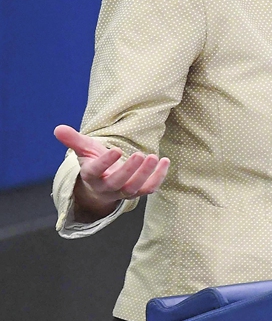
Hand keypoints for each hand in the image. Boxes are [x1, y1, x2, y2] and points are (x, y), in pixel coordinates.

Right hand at [54, 125, 169, 221]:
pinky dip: (159, 177)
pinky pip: (149, 188)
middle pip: (118, 183)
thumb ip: (73, 140)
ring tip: (154, 157)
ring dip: (146, 174)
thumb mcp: (84, 150)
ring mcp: (123, 191)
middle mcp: (107, 187)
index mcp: (91, 175)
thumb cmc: (94, 162)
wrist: (103, 183)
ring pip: (134, 188)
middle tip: (140, 154)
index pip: (96, 171)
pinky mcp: (138, 191)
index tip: (116, 149)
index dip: (105, 162)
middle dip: (129, 170)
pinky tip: (166, 161)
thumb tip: (58, 128)